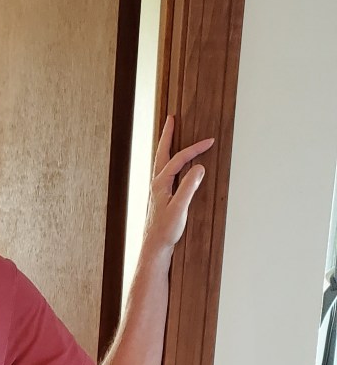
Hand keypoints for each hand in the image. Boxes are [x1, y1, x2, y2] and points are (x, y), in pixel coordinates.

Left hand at [143, 115, 214, 252]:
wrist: (155, 246)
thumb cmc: (166, 230)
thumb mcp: (179, 208)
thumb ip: (188, 187)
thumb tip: (198, 167)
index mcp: (160, 183)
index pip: (179, 159)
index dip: (194, 149)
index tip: (210, 141)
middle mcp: (156, 183)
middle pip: (162, 153)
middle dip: (168, 135)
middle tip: (171, 118)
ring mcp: (157, 189)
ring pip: (162, 161)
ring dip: (166, 145)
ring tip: (170, 133)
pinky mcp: (160, 196)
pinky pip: (165, 170)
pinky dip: (169, 160)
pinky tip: (173, 162)